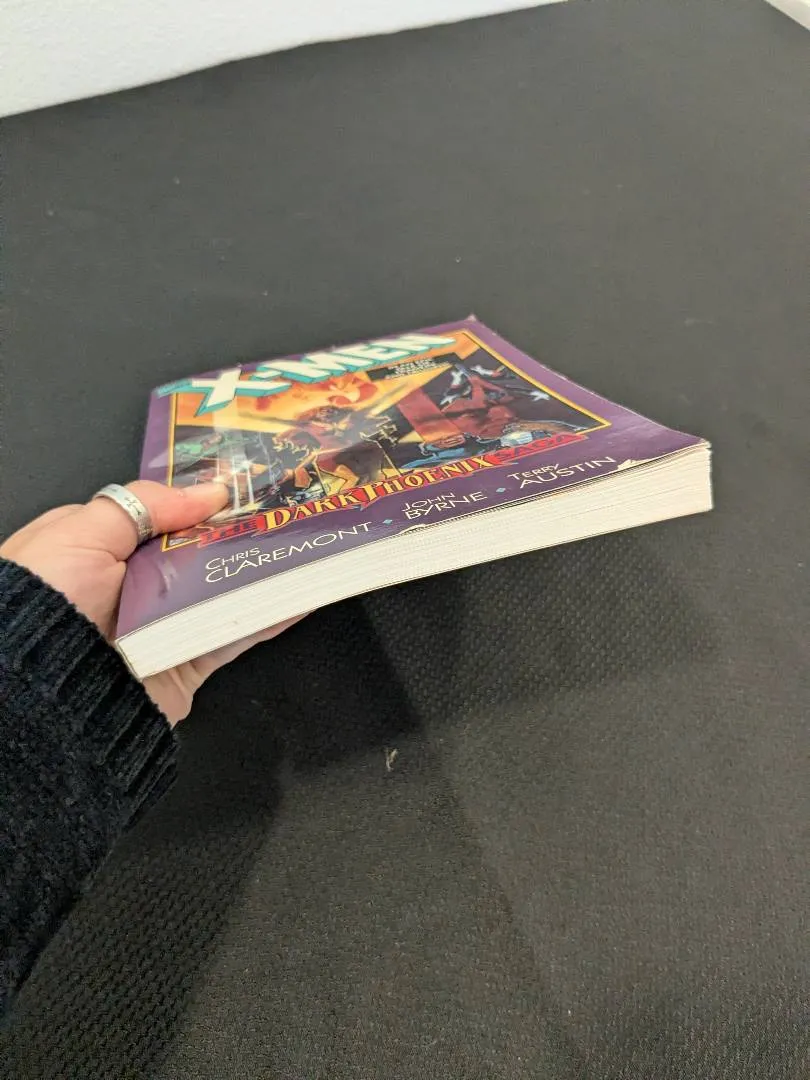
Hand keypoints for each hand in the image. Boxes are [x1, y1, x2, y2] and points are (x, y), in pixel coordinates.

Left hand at [0, 482, 301, 723]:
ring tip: (305, 543)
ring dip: (264, 568)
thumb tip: (209, 492)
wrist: (44, 697)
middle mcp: (132, 586)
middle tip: (286, 508)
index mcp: (98, 548)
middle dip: (241, 531)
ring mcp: (163, 625)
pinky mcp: (187, 662)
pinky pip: (235, 634)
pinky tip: (300, 593)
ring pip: (225, 589)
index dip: (199, 499)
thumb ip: (143, 505)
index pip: (159, 515)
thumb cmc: (46, 606)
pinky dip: (270, 616)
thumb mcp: (81, 533)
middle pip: (199, 550)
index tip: (243, 484)